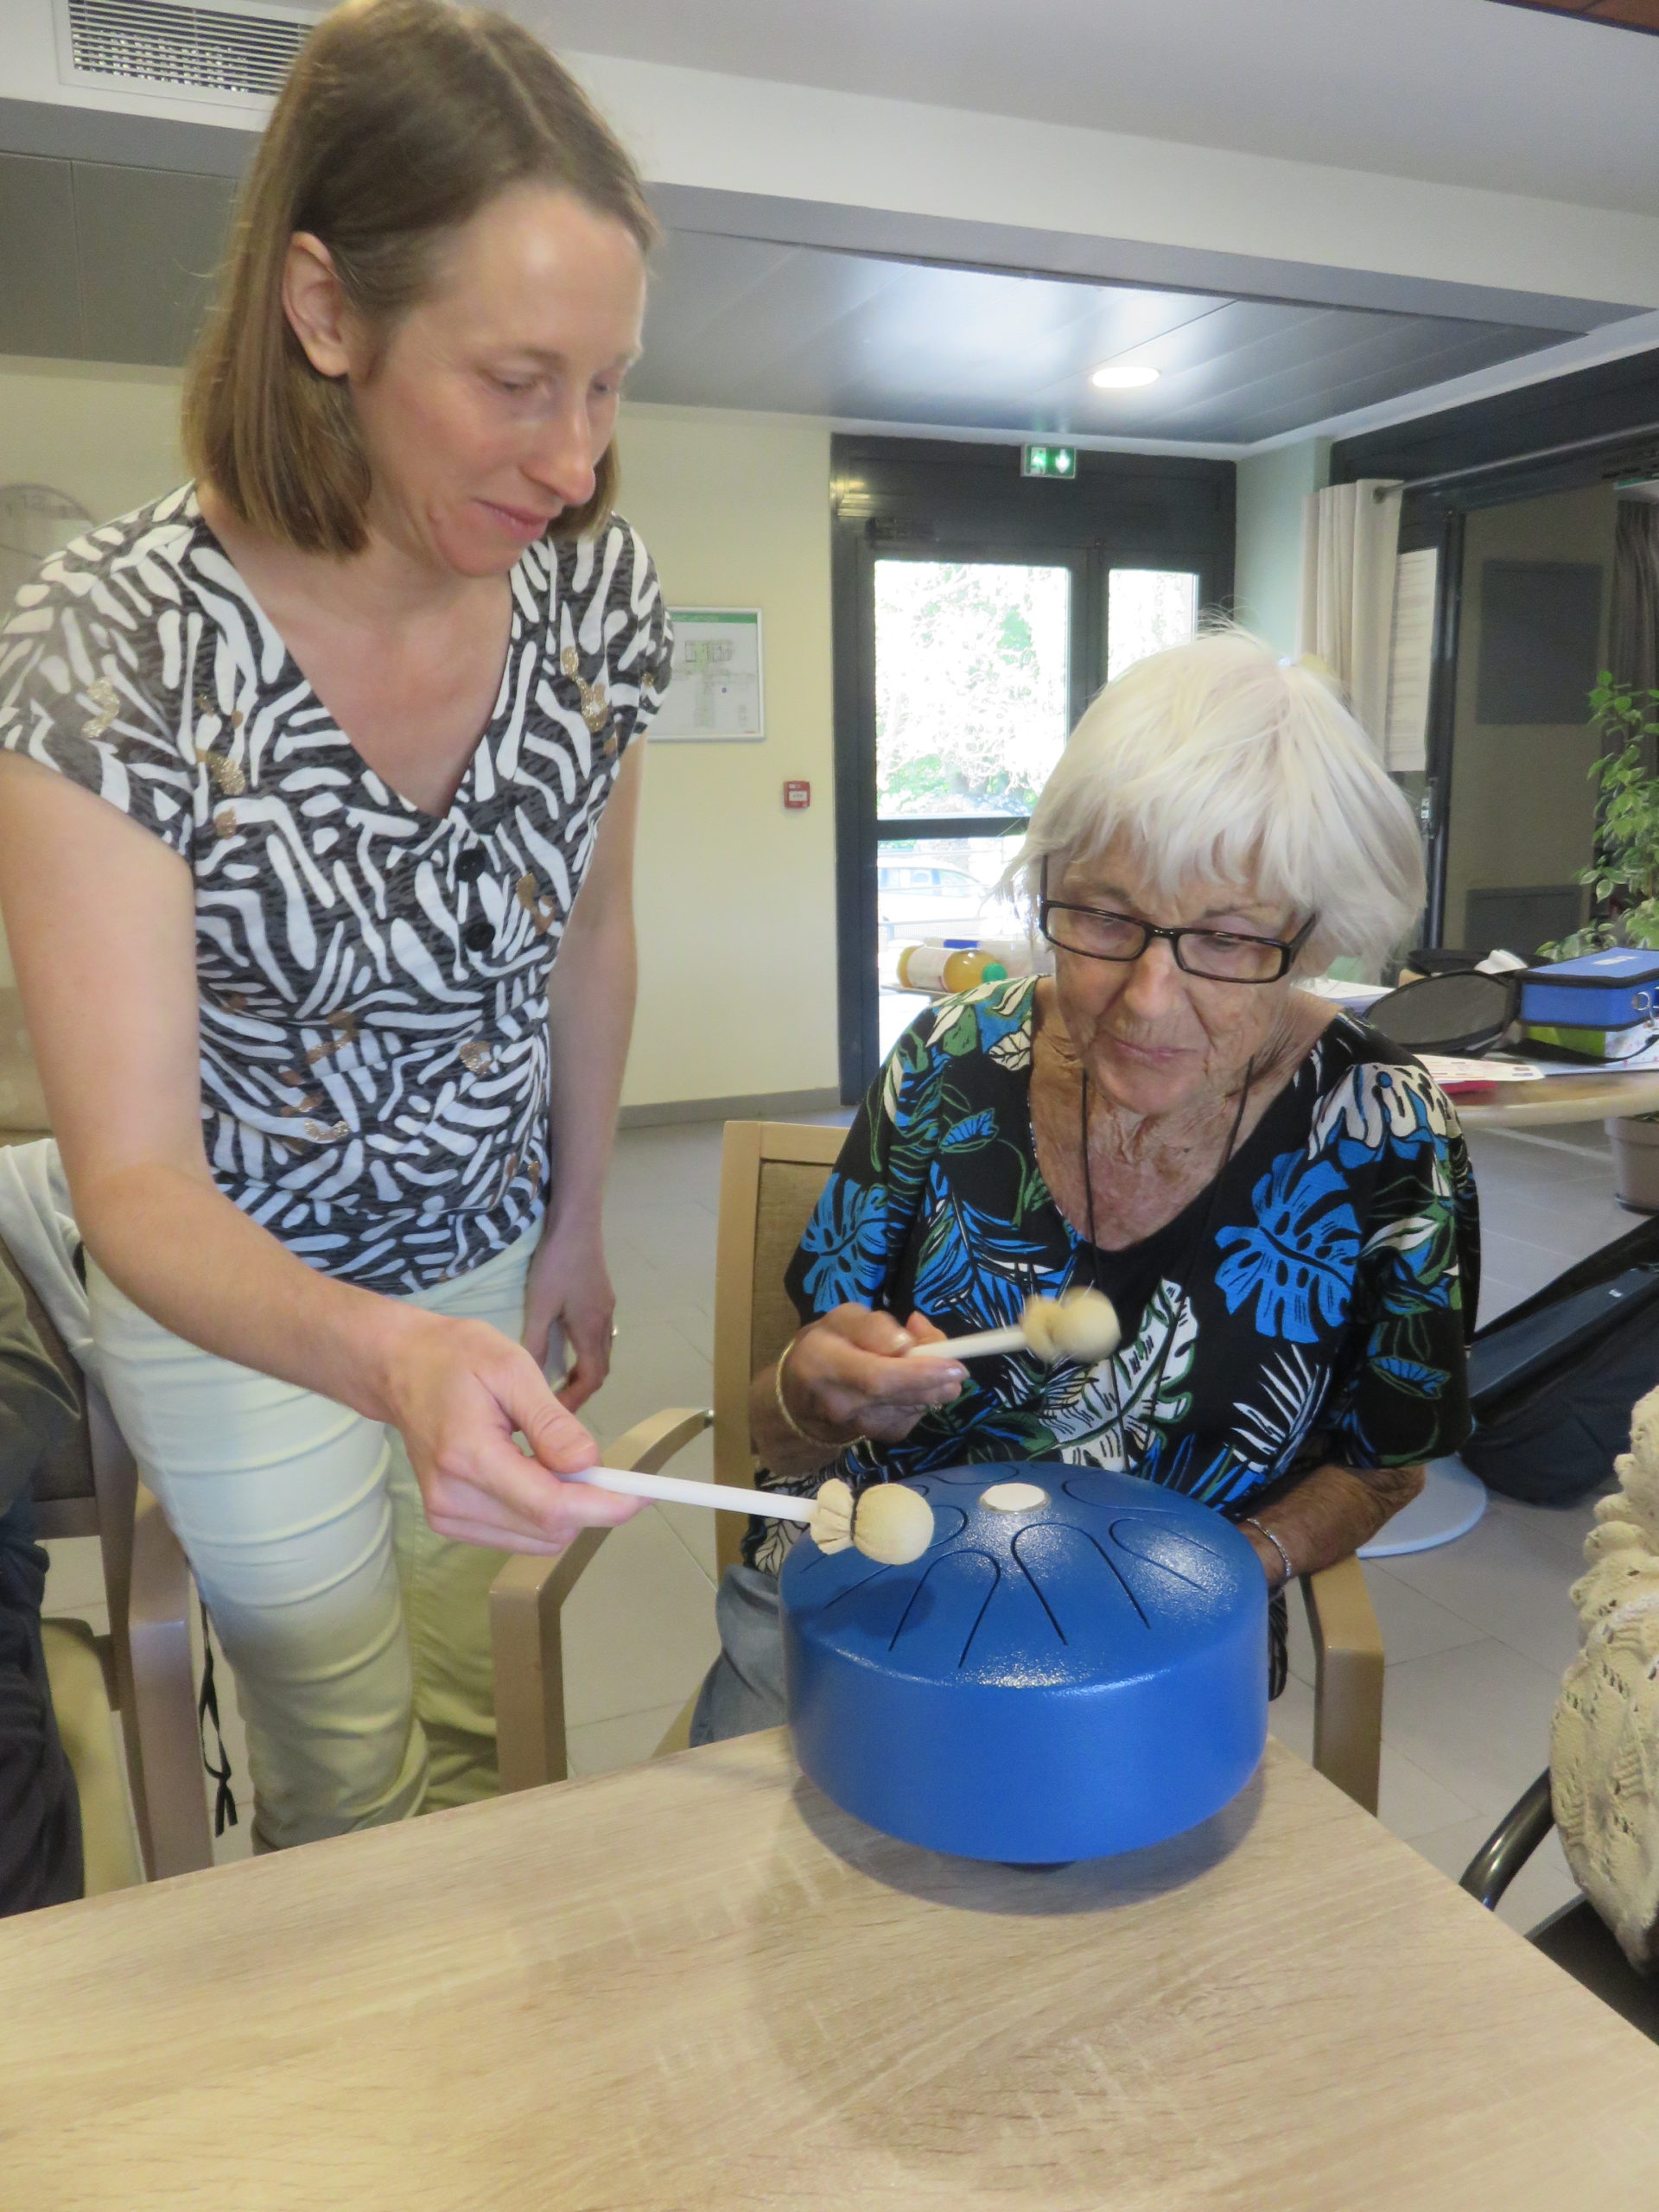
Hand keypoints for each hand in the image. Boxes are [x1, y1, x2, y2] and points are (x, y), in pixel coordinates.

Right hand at [384, 1310, 642, 1553]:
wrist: (401, 1368)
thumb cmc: (456, 1357)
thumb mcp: (512, 1368)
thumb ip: (552, 1423)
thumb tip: (590, 1466)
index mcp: (468, 1456)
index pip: (548, 1506)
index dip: (602, 1507)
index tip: (641, 1496)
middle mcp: (453, 1498)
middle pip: (547, 1530)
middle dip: (588, 1504)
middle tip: (601, 1466)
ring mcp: (447, 1516)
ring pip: (535, 1541)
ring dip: (565, 1511)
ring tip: (556, 1459)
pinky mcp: (449, 1522)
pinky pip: (516, 1537)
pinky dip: (540, 1514)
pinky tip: (534, 1474)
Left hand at [523, 1217, 614, 1411]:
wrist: (576, 1221)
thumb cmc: (557, 1263)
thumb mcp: (540, 1305)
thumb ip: (537, 1343)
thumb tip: (532, 1379)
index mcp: (591, 1330)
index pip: (592, 1379)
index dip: (576, 1399)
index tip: (556, 1412)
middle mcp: (604, 1322)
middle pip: (601, 1368)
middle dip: (581, 1388)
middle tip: (556, 1399)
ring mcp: (606, 1306)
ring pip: (601, 1350)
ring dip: (584, 1367)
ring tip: (560, 1376)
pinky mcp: (601, 1293)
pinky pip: (598, 1333)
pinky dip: (585, 1349)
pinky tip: (566, 1342)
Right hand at [782, 1306, 966, 1445]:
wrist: (800, 1399)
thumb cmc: (825, 1347)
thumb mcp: (841, 1320)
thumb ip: (873, 1326)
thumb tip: (907, 1343)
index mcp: (825, 1363)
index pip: (876, 1376)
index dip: (918, 1373)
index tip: (953, 1365)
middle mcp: (840, 1403)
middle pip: (900, 1397)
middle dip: (937, 1381)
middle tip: (957, 1367)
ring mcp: (859, 1427)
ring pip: (913, 1407)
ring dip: (933, 1387)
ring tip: (930, 1365)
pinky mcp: (877, 1438)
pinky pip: (913, 1416)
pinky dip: (923, 1398)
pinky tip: (913, 1384)